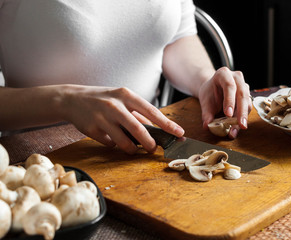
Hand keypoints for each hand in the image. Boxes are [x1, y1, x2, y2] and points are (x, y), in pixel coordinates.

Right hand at [59, 85, 183, 153]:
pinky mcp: (92, 129)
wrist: (73, 99)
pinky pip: (109, 143)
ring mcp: (102, 117)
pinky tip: (110, 137)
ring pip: (123, 141)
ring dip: (132, 149)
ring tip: (134, 149)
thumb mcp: (122, 99)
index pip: (152, 111)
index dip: (167, 124)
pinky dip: (114, 144)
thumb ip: (138, 113)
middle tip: (153, 149)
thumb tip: (158, 128)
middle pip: (138, 129)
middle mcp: (115, 105)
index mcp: (126, 95)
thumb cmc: (103, 99)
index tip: (179, 132)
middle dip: (149, 142)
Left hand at [198, 67, 251, 138]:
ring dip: (243, 117)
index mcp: (223, 74)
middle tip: (240, 125)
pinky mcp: (247, 95)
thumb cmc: (209, 93)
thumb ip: (206, 114)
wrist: (213, 89)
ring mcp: (244, 85)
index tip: (228, 114)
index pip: (229, 86)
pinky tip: (238, 128)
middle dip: (241, 111)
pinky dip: (243, 118)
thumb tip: (206, 126)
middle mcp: (236, 78)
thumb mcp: (204, 102)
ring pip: (247, 101)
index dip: (230, 100)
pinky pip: (247, 107)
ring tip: (237, 129)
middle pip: (242, 94)